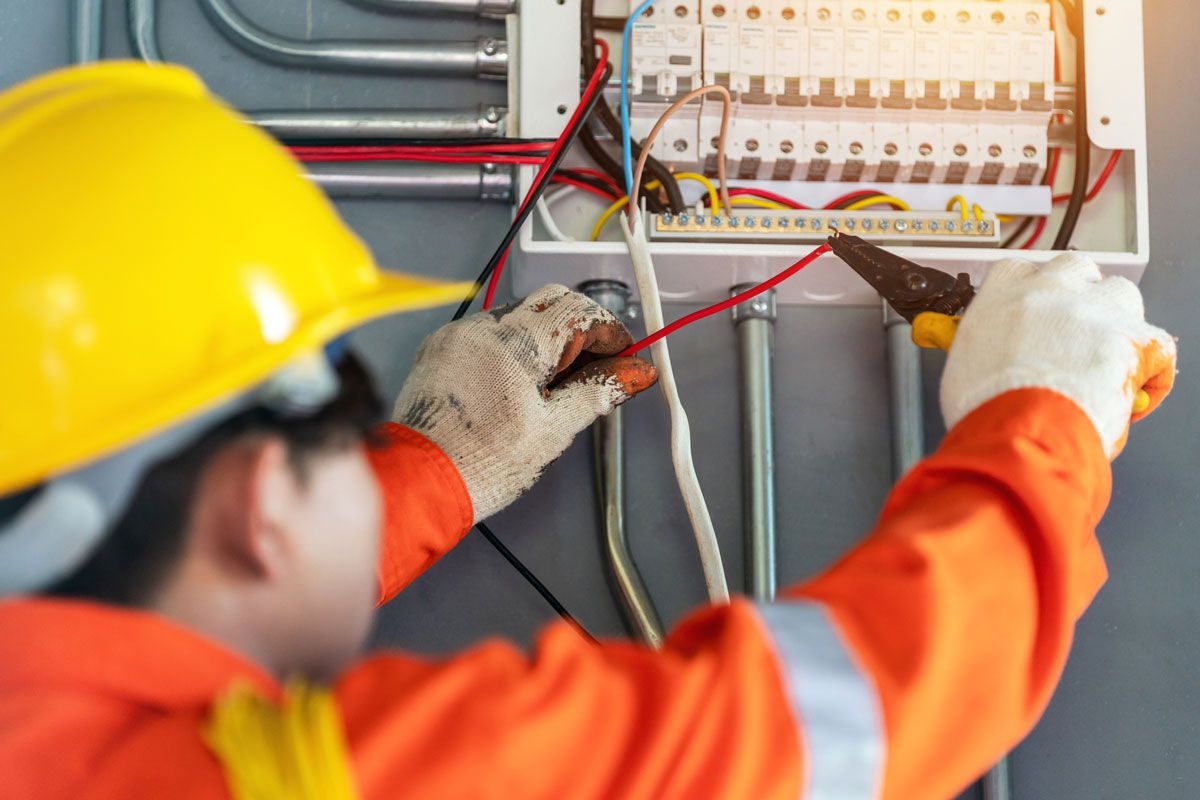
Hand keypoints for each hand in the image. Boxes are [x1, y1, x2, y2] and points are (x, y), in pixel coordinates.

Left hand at [394, 285, 656, 521]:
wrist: (420, 484)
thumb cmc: (485, 464)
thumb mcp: (554, 429)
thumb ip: (598, 391)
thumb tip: (637, 372)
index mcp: (517, 342)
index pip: (579, 310)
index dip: (609, 332)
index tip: (621, 358)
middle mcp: (483, 326)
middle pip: (548, 302)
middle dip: (578, 331)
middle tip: (591, 372)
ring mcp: (457, 334)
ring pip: (518, 316)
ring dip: (544, 340)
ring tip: (551, 389)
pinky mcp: (439, 349)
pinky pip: (486, 332)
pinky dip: (511, 349)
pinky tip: (516, 386)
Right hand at [940, 253, 1175, 457]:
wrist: (1019, 427)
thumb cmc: (984, 404)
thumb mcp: (963, 364)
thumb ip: (984, 348)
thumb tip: (992, 363)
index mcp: (1003, 293)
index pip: (1018, 271)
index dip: (1026, 292)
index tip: (1030, 312)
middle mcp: (1051, 289)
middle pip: (1074, 269)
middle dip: (1076, 294)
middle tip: (1071, 332)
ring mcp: (1097, 309)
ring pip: (1120, 294)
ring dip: (1115, 320)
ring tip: (1104, 359)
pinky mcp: (1136, 337)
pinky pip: (1157, 346)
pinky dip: (1149, 372)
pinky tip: (1131, 396)